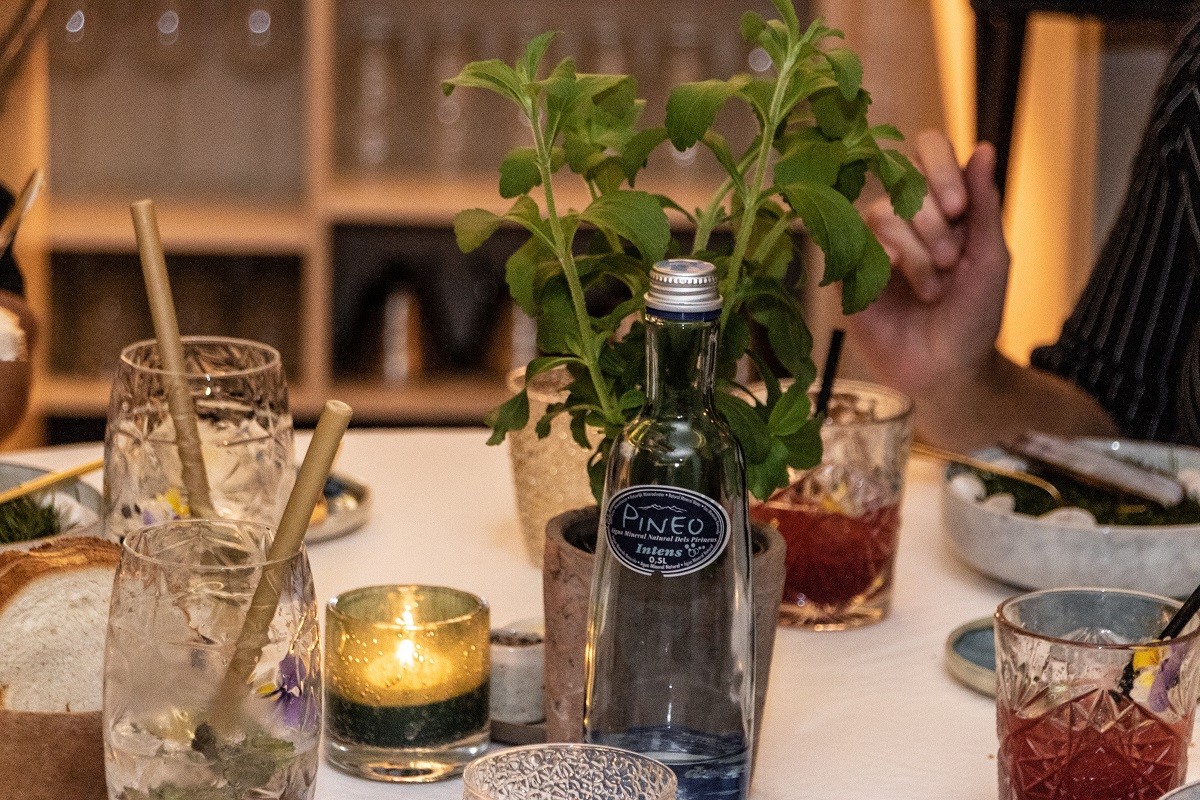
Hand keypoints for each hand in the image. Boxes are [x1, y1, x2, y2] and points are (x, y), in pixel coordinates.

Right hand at [850, 130, 1009, 401]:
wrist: (948, 368)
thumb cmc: (973, 315)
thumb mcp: (991, 257)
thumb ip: (984, 204)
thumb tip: (985, 148)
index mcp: (938, 203)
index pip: (926, 149)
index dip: (939, 168)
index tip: (958, 209)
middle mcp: (902, 215)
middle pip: (903, 180)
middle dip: (934, 223)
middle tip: (950, 263)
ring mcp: (871, 241)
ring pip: (881, 213)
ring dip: (916, 252)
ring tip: (932, 289)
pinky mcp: (847, 270)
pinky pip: (854, 243)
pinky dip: (885, 261)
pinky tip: (898, 286)